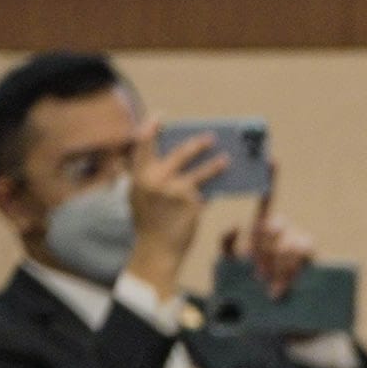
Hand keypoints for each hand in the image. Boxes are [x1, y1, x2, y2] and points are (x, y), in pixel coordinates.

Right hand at [124, 114, 225, 299]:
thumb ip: (151, 179)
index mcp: (138, 176)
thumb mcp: (141, 198)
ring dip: (216, 165)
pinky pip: (207, 191)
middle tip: (211, 136)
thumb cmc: (150, 224)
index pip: (142, 145)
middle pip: (180, 154)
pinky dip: (216, 188)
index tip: (161, 117)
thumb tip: (177, 162)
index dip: (151, 129)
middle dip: (197, 144)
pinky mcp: (191, 203)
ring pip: (201, 172)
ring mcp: (174, 191)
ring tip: (227, 160)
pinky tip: (227, 185)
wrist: (157, 250)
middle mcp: (155, 180)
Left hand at [221, 167, 315, 299]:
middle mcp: (283, 227)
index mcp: (263, 226)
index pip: (268, 198)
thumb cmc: (251, 283)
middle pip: (272, 225)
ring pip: (286, 243)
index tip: (272, 159)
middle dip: (263, 251)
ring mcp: (299, 238)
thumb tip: (237, 224)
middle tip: (257, 275)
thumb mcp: (231, 263)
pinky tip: (282, 286)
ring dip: (276, 265)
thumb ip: (227, 244)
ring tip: (268, 286)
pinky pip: (300, 254)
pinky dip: (289, 270)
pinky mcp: (311, 252)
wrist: (276, 308)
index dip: (271, 178)